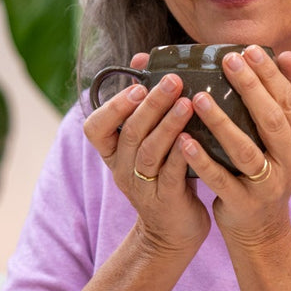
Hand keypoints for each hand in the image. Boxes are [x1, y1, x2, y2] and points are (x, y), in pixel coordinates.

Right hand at [82, 52, 210, 253]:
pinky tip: (195, 137)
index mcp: (114, 153)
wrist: (173, 232)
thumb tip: (141, 58)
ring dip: (168, 125)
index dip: (113, 106)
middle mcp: (123, 169)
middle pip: (130, 132)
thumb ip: (145, 106)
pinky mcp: (166, 201)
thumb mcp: (149, 141)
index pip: (95, 127)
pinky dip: (182, 155)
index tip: (137, 85)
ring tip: (188, 103)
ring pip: (149, 151)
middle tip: (173, 81)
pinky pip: (172, 175)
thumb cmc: (165, 174)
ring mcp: (143, 187)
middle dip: (151, 104)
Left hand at [180, 45, 290, 245]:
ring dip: (221, 122)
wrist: (261, 228)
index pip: (289, 102)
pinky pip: (221, 179)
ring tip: (198, 98)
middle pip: (271, 121)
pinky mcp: (245, 204)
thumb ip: (285, 98)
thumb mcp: (281, 138)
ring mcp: (270, 186)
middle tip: (227, 60)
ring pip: (245, 150)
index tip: (248, 50)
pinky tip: (184, 139)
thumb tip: (288, 54)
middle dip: (249, 88)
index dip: (270, 75)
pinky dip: (202, 159)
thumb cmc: (266, 170)